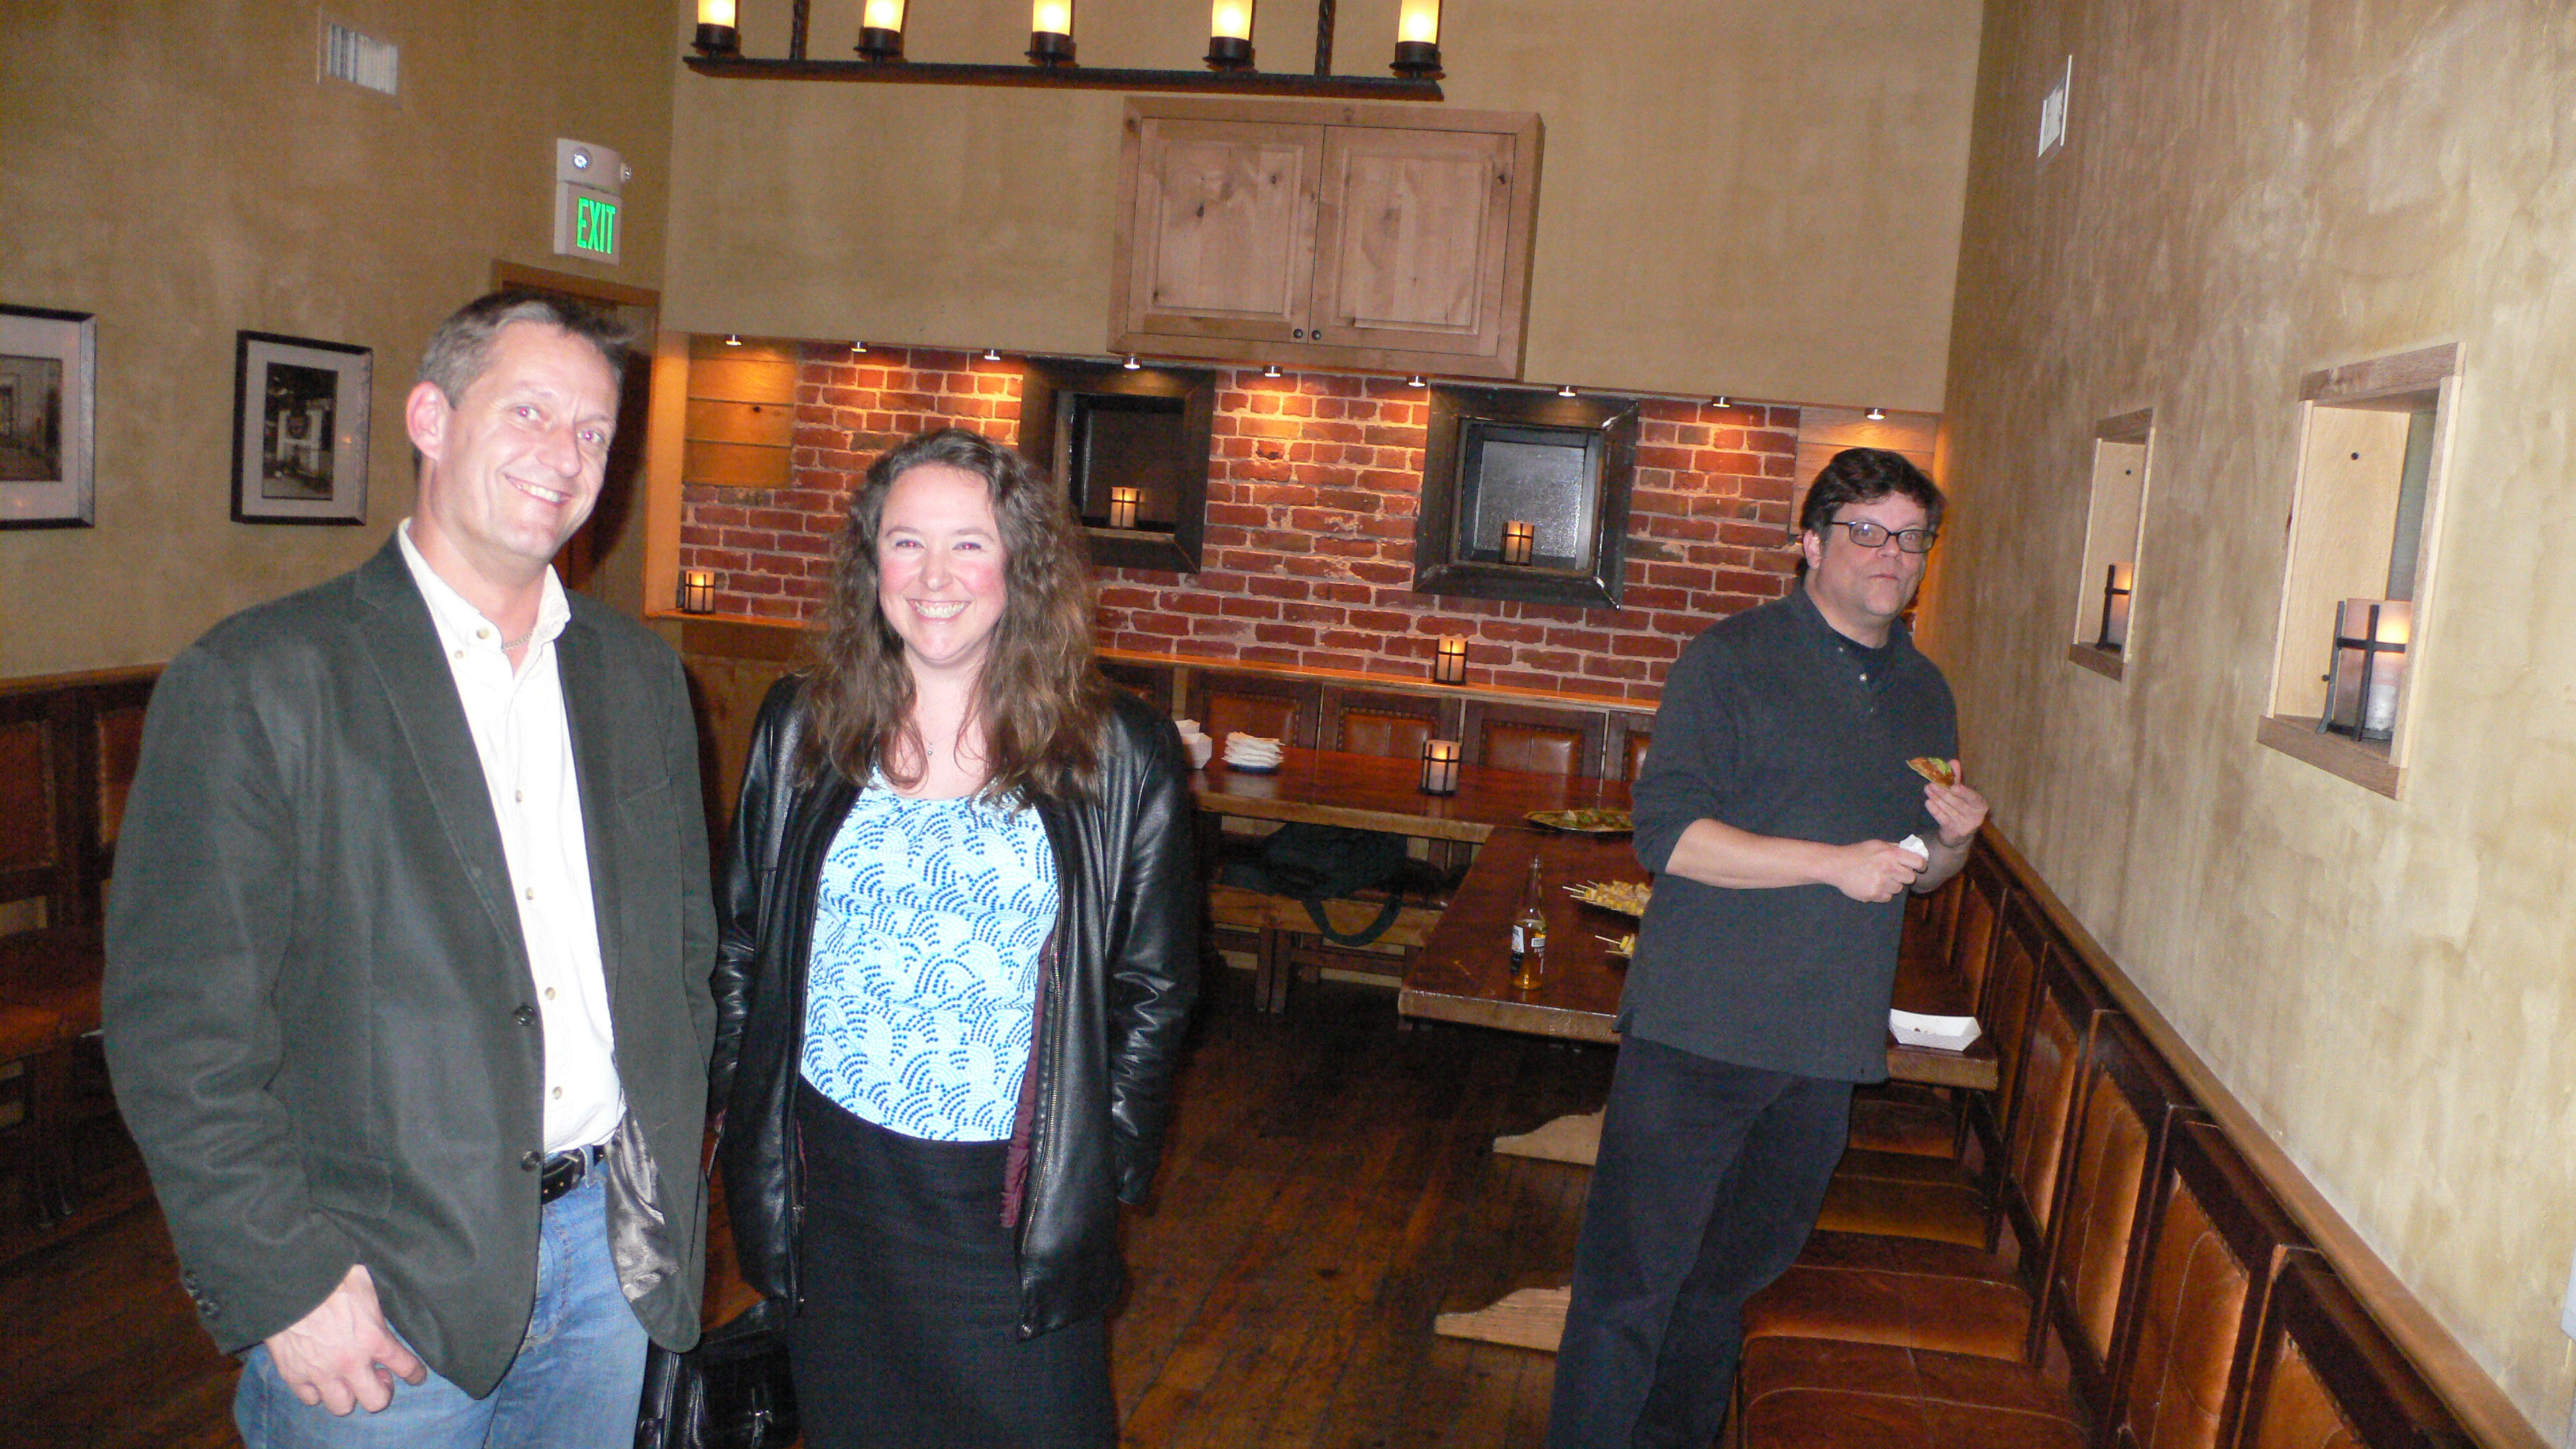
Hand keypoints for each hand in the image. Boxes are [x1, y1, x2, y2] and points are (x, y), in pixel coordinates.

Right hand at [262, 1264, 425, 1414]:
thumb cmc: (331, 1278)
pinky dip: (317, 1392)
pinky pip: (311, 1399)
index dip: (414, 1373)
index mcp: (373, 1338)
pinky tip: (319, 1379)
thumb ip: (376, 1309)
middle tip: (378, 1378)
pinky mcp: (294, 1375)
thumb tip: (380, 1312)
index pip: (405, 1365)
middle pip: (375, 1401)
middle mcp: (350, 1362)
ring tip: (347, 1381)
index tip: (416, 1376)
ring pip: (342, 1406)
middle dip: (381, 1393)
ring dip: (348, 1395)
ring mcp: (321, 1373)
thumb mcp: (366, 1286)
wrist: (289, 1282)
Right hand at [1829, 839, 1926, 901]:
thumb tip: (1914, 851)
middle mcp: (1888, 868)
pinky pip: (1888, 897)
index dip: (1920, 865)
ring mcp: (1881, 882)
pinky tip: (1873, 885)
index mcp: (1891, 854)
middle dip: (1904, 876)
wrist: (1837, 865)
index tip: (1917, 867)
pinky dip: (1882, 893)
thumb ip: (1896, 848)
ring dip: (1892, 885)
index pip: (1918, 862)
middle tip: (1893, 873)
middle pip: (1911, 878)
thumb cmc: (1858, 853)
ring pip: (1898, 889)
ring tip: (1878, 878)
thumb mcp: (1878, 844)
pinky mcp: (1874, 894)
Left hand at [1923, 761, 1988, 846]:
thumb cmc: (1961, 808)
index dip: (1964, 792)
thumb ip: (1957, 778)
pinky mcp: (1954, 832)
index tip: (1953, 786)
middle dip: (1944, 793)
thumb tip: (1953, 761)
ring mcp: (1965, 825)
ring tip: (1927, 789)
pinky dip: (1935, 811)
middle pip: (1958, 803)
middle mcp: (1975, 816)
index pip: (1973, 798)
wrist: (1957, 833)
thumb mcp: (1961, 793)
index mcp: (1980, 804)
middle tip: (1932, 783)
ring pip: (1949, 810)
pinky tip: (1928, 802)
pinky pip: (1943, 820)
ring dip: (1937, 799)